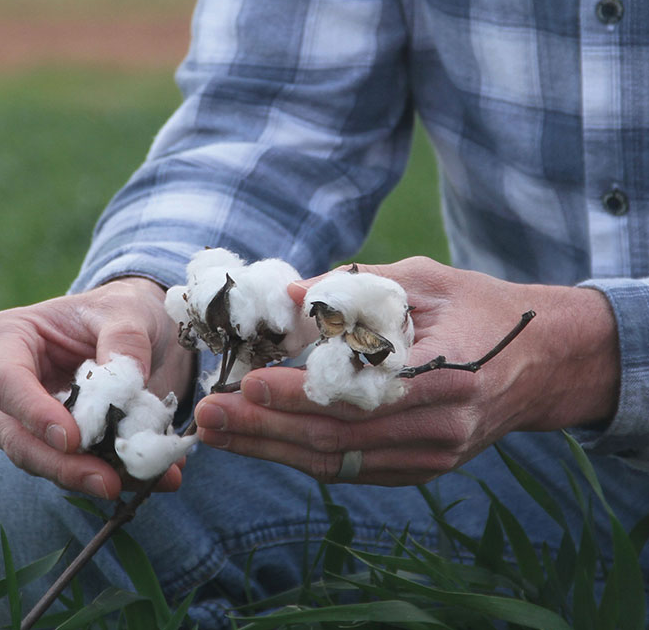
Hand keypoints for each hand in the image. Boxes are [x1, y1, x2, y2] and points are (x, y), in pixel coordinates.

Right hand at [0, 277, 193, 497]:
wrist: (136, 328)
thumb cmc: (119, 310)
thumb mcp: (128, 311)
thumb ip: (125, 340)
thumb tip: (125, 384)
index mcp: (5, 337)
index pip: (7, 381)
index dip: (35, 414)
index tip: (71, 439)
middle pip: (15, 433)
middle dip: (62, 463)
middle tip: (109, 481)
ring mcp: (20, 416)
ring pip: (39, 459)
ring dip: (87, 476)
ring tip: (138, 479)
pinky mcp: (48, 441)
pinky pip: (70, 466)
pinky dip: (108, 474)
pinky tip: (150, 477)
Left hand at [194, 257, 619, 484]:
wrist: (539, 362)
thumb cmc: (479, 308)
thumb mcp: (427, 279)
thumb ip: (359, 288)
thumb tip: (290, 294)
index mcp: (452, 372)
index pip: (364, 392)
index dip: (304, 393)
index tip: (250, 382)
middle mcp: (443, 426)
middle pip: (341, 436)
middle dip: (267, 427)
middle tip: (210, 413)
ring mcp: (433, 455)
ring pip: (340, 461)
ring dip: (272, 448)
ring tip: (218, 432)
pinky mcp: (421, 467)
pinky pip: (353, 469)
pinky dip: (303, 456)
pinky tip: (260, 443)